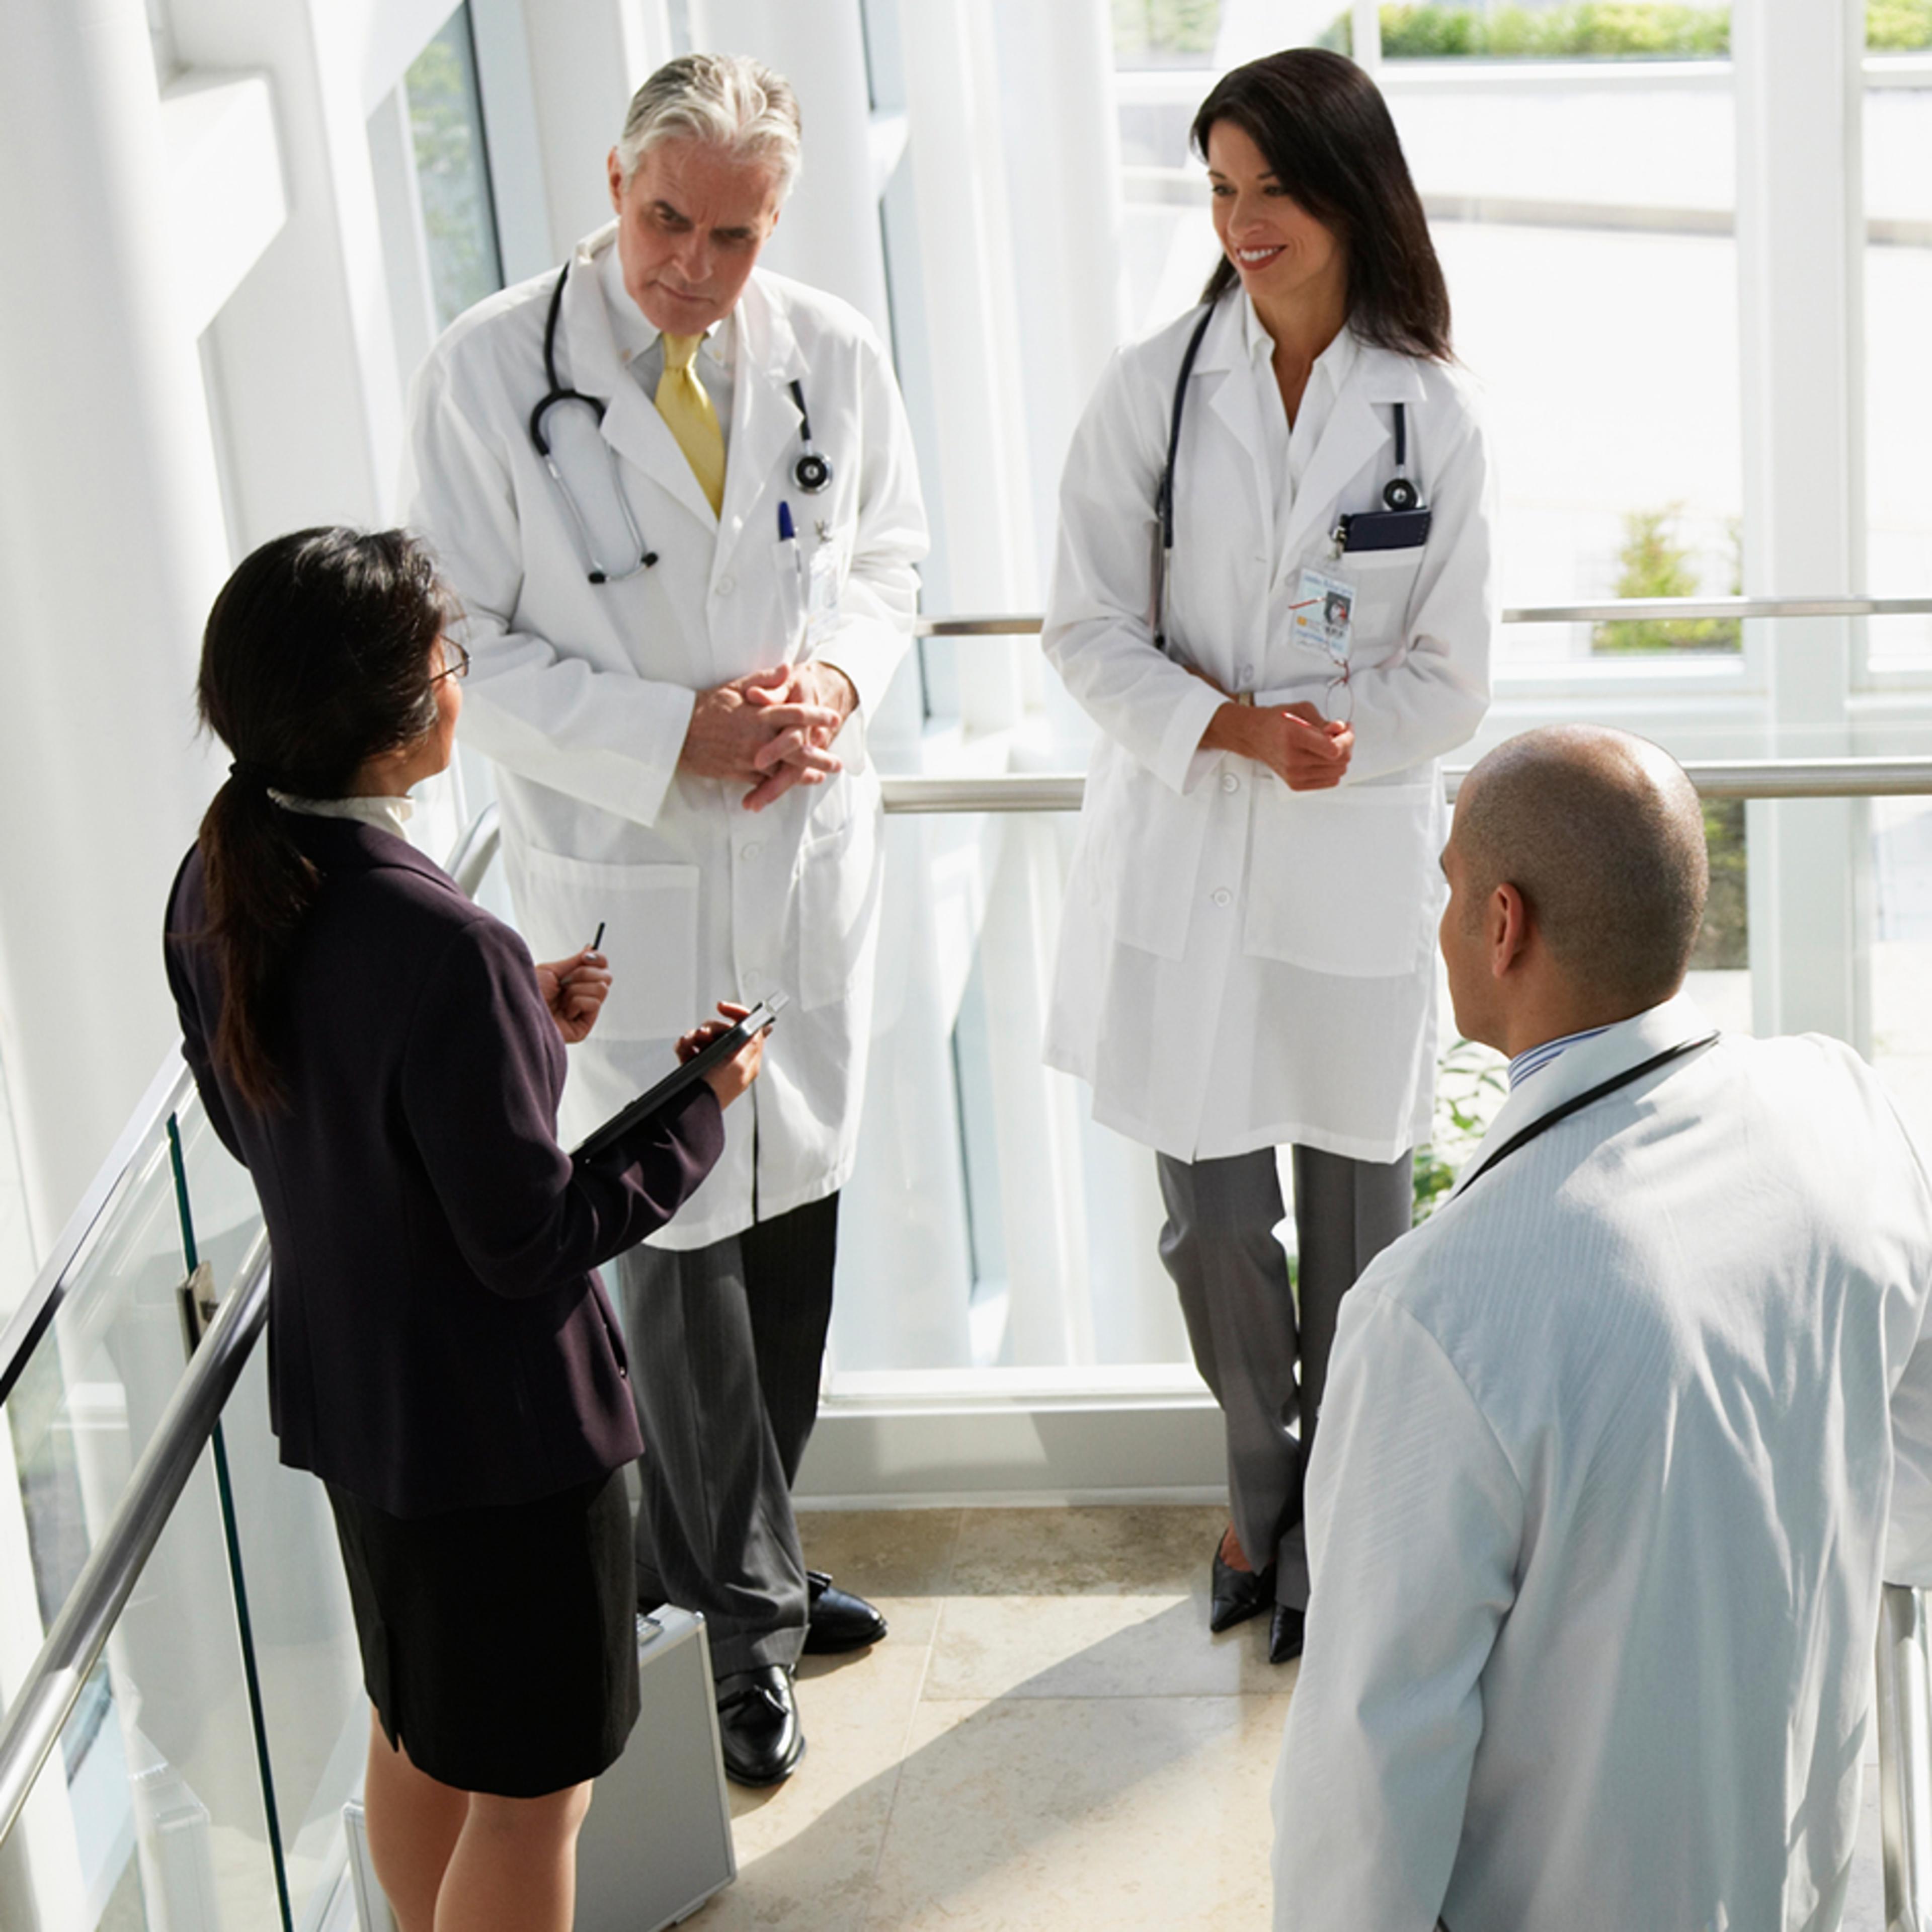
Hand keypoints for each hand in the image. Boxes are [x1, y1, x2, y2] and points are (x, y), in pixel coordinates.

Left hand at [535, 948, 610, 1042]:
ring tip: (561, 999)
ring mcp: (584, 1012)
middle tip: (565, 981)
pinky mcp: (584, 1026)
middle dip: (584, 974)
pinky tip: (564, 1012)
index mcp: (574, 983)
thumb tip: (591, 948)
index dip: (598, 959)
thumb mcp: (551, 970)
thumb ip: (575, 961)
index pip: (601, 967)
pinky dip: (577, 1003)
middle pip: (606, 976)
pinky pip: (594, 1004)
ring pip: (602, 988)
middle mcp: (581, 996)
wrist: (517, 1012)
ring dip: (577, 989)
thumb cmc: (526, 993)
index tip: (586, 956)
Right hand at [675, 1001, 764, 1107]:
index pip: (748, 1026)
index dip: (737, 1013)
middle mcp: (731, 1059)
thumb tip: (762, 1027)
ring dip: (694, 1036)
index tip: (722, 1007)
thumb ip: (752, 1041)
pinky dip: (685, 1045)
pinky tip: (682, 1048)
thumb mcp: (740, 1064)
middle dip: (710, 1027)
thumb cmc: (716, 1090)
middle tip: (702, 1034)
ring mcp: (713, 1063)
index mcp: (746, 1058)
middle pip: (723, 1029)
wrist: (691, 1108)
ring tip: (688, 1043)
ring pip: (705, 1036)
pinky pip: (690, 1047)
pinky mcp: (696, 1066)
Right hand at [680, 666, 842, 810]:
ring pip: (784, 769)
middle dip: (820, 756)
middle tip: (837, 762)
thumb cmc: (706, 706)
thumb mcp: (735, 686)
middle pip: (798, 749)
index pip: (797, 714)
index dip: (818, 717)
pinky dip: (779, 784)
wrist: (677, 731)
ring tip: (820, 777)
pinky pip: (764, 782)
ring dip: (805, 775)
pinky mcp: (739, 773)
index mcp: (759, 713)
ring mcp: (750, 757)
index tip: (834, 719)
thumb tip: (788, 667)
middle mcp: (758, 737)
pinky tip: (791, 785)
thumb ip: (764, 679)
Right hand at [1203, 697, 1351, 789]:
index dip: (1347, 739)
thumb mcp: (1301, 710)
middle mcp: (1293, 759)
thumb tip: (1340, 729)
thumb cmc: (1276, 722)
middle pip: (1339, 761)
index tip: (1346, 730)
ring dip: (1340, 758)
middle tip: (1340, 735)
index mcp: (1294, 736)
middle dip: (1346, 746)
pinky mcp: (1295, 784)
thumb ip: (1324, 721)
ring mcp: (1294, 774)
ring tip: (1331, 745)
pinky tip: (1325, 758)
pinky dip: (1332, 770)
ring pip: (1337, 772)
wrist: (1255, 736)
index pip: (1334, 749)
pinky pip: (1330, 782)